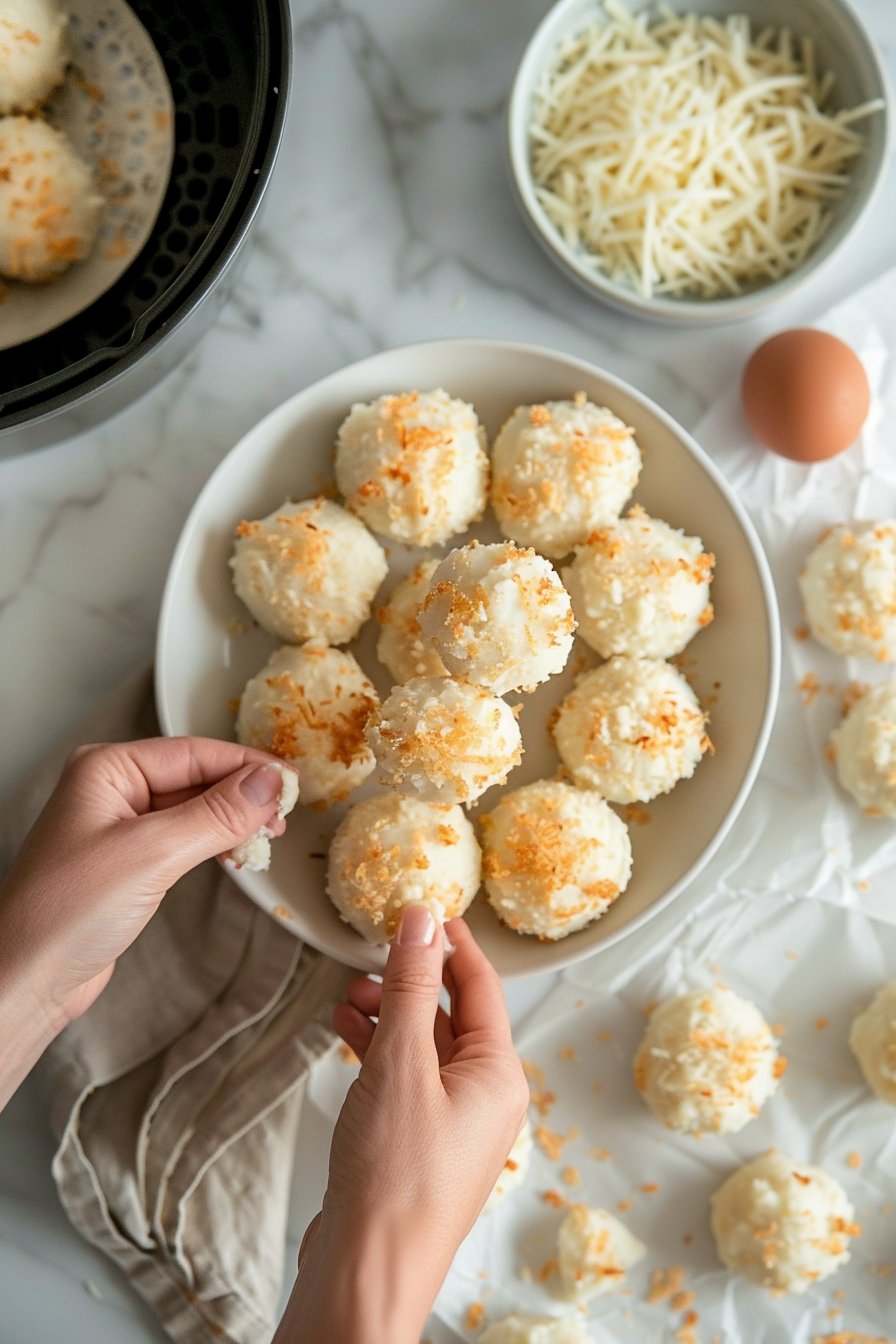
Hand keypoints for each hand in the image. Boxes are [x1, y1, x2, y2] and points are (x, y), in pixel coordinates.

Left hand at [0, 737, 295, 1104]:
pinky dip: (216, 844)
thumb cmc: (67, 912)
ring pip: (195, 809)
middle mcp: (112, 790)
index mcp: (107, 769)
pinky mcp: (129, 863)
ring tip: (270, 835)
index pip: (194, 752)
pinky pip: (185, 839)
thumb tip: (270, 783)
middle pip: (197, 777)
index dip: (248, 766)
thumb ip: (216, 814)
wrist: (28, 980)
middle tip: (288, 813)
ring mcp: (120, 827)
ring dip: (234, 820)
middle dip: (244, 794)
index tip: (293, 781)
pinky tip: (239, 855)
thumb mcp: (153, 853)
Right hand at [277, 906, 528, 1343]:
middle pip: (451, 1014)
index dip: (451, 943)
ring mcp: (451, 1125)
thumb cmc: (392, 1178)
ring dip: (388, 1014)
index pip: (481, 987)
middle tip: (372, 953)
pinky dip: (377, 1051)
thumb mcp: (401, 1062)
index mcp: (498, 1076)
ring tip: (349, 996)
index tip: (424, 907)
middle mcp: (484, 1098)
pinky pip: (404, 1078)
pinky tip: (346, 1033)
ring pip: (423, 1046)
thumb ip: (411, 985)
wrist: (365, 1272)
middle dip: (409, 980)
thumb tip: (423, 918)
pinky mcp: (417, 1145)